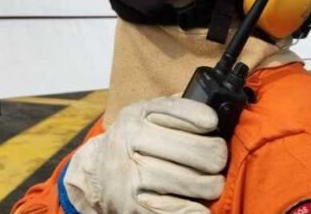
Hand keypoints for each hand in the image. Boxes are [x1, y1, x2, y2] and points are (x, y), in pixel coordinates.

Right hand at [63, 96, 227, 213]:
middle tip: (217, 161)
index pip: (179, 111)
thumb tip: (216, 106)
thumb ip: (175, 109)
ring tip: (209, 184)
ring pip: (194, 183)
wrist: (94, 176)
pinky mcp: (131, 207)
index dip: (206, 118)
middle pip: (198, 150)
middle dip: (217, 157)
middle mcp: (128, 142)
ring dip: (211, 186)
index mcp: (135, 115)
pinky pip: (180, 211)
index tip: (213, 124)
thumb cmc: (133, 144)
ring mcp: (128, 176)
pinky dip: (196, 209)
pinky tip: (198, 204)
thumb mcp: (145, 117)